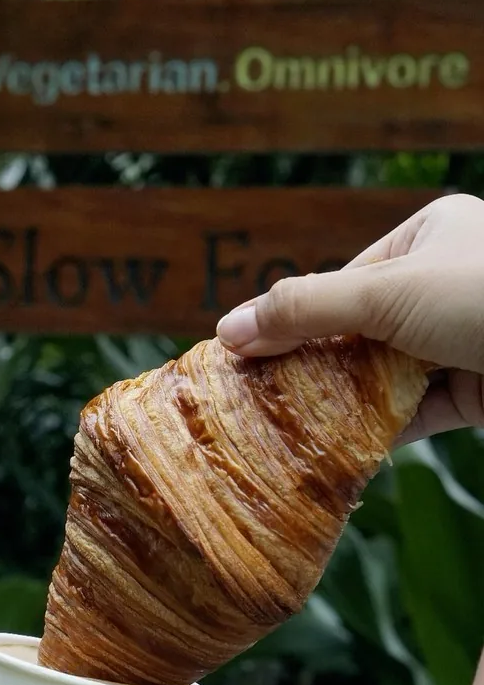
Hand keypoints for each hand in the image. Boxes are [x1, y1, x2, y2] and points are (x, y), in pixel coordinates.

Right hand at [216, 193, 483, 443]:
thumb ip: (306, 310)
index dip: (298, 318)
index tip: (248, 355)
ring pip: (386, 374)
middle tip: (255, 398)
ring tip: (282, 429)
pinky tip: (334, 447)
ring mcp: (463, 341)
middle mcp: (446, 285)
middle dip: (314, 365)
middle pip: (361, 330)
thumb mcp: (386, 293)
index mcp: (431, 237)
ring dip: (342, 402)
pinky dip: (379, 429)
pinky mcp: (478, 392)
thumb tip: (227, 330)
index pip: (347, 279)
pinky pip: (417, 410)